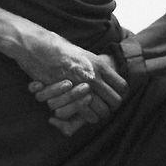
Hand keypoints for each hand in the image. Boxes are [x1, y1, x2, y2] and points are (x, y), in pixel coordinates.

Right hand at [12, 31, 126, 133]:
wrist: (42, 48)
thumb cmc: (64, 51)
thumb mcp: (87, 55)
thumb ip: (99, 67)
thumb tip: (112, 75)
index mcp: (101, 65)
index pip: (122, 86)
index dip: (122, 94)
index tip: (118, 97)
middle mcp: (94, 76)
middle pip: (115, 100)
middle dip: (113, 107)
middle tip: (110, 109)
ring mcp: (81, 85)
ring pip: (102, 109)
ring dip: (101, 114)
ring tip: (100, 115)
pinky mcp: (68, 94)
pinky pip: (85, 112)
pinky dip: (88, 117)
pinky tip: (89, 116)